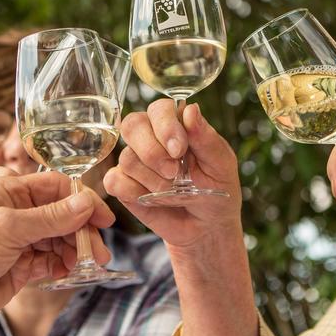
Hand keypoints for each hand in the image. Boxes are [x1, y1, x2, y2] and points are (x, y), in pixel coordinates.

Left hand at [0, 171, 115, 335]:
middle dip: (82, 231)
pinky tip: (70, 272)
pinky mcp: (18, 267)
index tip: (102, 219)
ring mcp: (17, 241)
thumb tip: (86, 204)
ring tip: (90, 265)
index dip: (81, 200)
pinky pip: (49, 261)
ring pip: (58, 239)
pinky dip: (63, 265)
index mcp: (6, 192)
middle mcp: (14, 214)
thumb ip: (50, 217)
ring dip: (76, 250)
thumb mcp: (8, 228)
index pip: (55, 187)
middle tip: (99, 252)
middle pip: (61, 214)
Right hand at [104, 100, 242, 248]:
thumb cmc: (217, 189)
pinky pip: (114, 181)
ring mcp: (134, 160)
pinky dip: (134, 192)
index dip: (165, 126)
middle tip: (173, 172)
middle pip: (132, 125)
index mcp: (176, 124)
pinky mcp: (123, 185)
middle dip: (152, 152)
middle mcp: (150, 137)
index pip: (159, 109)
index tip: (179, 150)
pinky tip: (151, 199)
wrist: (207, 226)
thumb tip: (190, 110)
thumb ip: (206, 138)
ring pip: (127, 158)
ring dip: (152, 179)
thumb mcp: (221, 164)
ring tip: (173, 192)